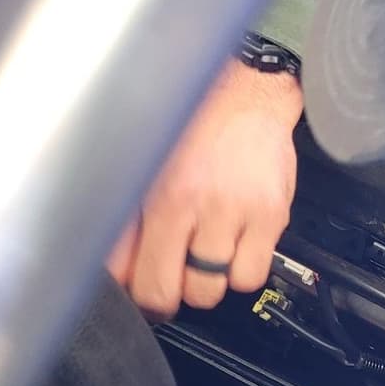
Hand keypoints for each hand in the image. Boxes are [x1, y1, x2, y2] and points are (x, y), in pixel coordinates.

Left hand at [108, 59, 301, 319]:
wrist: (248, 90)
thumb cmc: (193, 124)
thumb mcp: (144, 161)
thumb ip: (127, 215)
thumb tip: (116, 272)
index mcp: (149, 189)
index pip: (126, 273)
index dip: (132, 293)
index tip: (139, 291)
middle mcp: (188, 201)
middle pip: (165, 293)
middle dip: (166, 295)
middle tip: (172, 280)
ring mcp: (230, 211)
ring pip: (210, 291)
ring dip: (206, 283)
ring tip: (206, 255)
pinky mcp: (268, 217)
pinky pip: (249, 278)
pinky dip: (241, 273)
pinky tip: (235, 248)